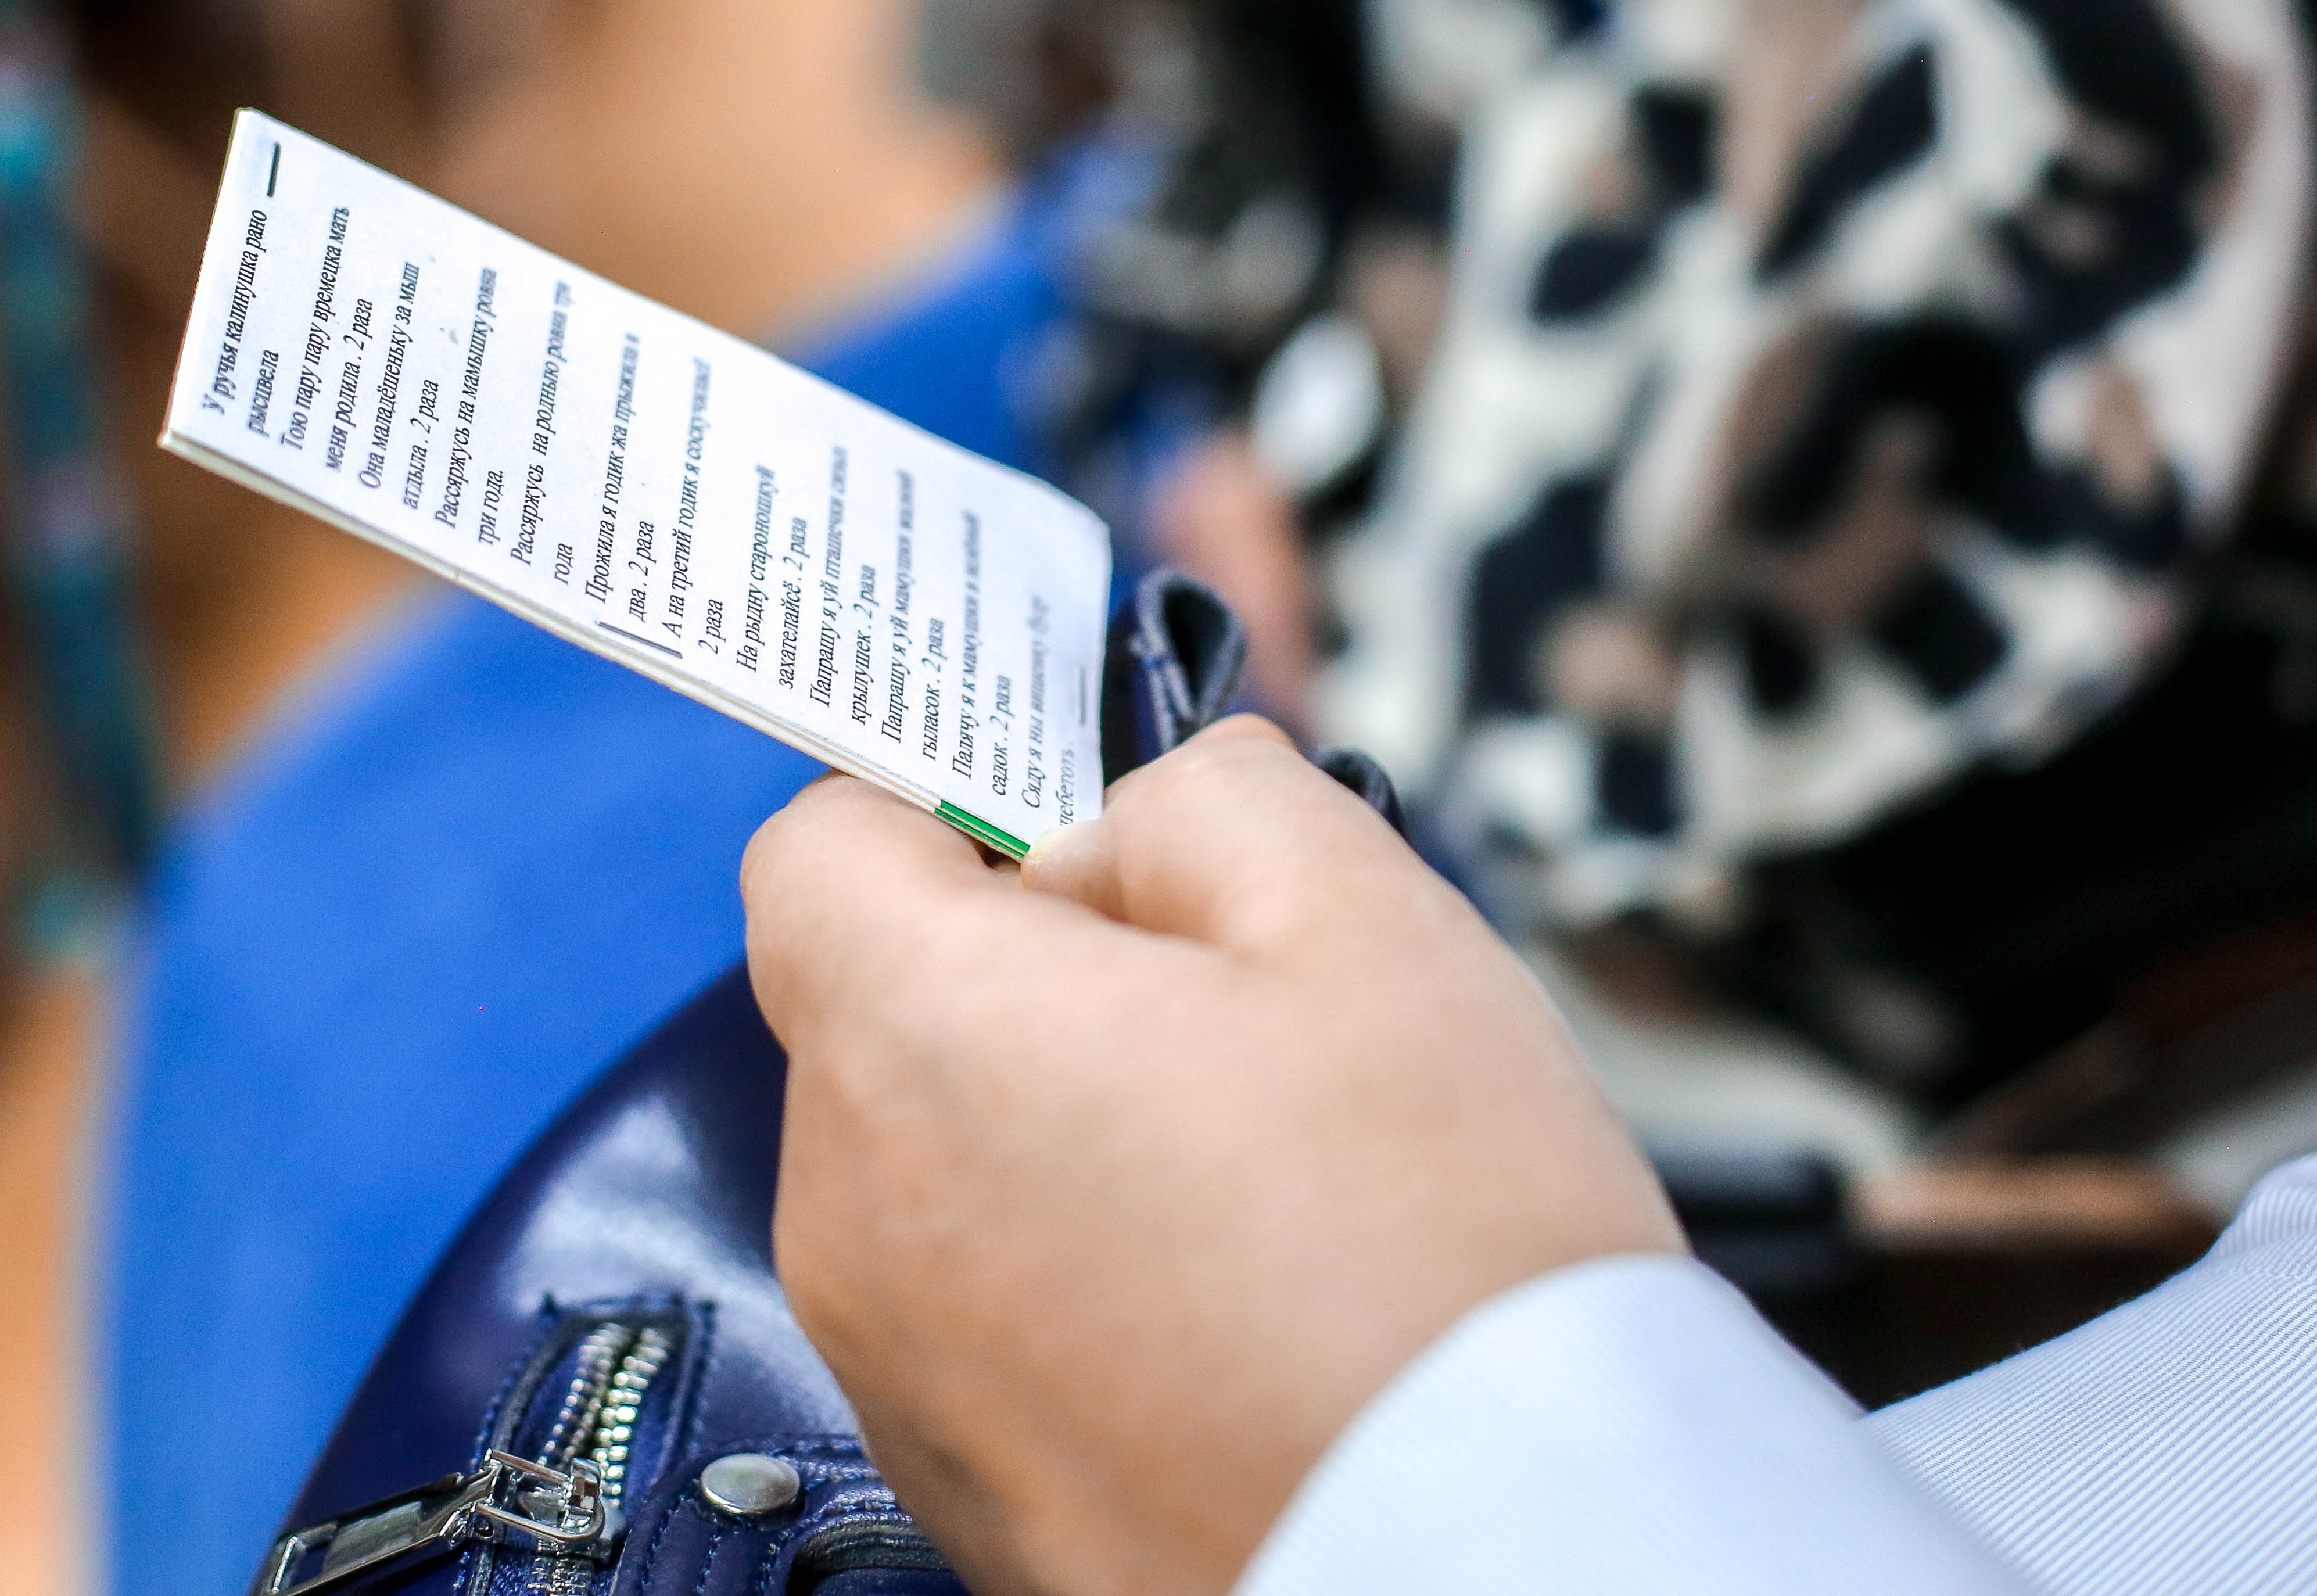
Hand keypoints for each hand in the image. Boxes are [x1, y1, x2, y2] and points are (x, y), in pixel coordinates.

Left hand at [740, 719, 1683, 1594]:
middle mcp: (864, 1215)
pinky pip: (991, 1307)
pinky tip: (1248, 1289)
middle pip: (892, 1007)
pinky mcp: (968, 1481)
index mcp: (922, 1040)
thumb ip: (1209, 797)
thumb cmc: (1440, 1259)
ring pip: (949, 1161)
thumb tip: (1137, 809)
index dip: (949, 797)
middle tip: (1239, 1001)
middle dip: (1044, 966)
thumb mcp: (1362, 920)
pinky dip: (1087, 1267)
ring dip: (1074, 1121)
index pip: (819, 843)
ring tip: (1270, 1163)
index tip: (1067, 818)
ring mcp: (905, 1369)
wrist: (1498, 1562)